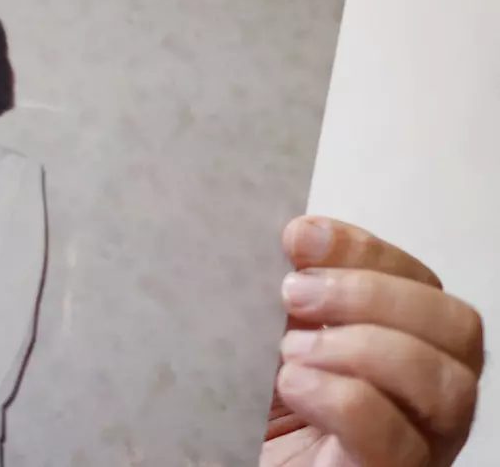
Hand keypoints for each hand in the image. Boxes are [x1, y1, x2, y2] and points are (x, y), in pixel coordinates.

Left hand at [262, 216, 483, 466]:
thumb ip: (288, 297)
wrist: (223, 462)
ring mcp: (414, 447)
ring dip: (363, 347)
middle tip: (294, 293)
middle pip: (457, 329)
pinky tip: (294, 386)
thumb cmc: (242, 416)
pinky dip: (344, 399)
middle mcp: (420, 400)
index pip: (422, 286)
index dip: (367, 251)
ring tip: (289, 350)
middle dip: (372, 293)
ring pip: (448, 385)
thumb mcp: (261, 340)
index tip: (299, 237)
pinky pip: (398, 440)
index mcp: (398, 352)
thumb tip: (298, 236)